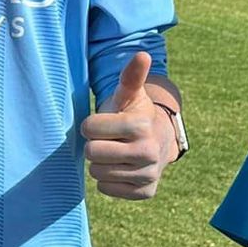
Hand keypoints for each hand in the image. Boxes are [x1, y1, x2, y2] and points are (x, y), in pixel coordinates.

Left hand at [81, 53, 173, 199]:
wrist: (158, 141)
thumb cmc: (134, 115)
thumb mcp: (130, 95)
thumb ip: (131, 76)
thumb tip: (142, 54)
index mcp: (141, 125)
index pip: (89, 129)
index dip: (90, 125)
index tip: (103, 123)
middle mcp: (148, 151)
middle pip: (92, 153)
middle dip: (95, 145)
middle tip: (109, 140)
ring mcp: (148, 174)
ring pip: (97, 173)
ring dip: (101, 163)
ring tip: (116, 153)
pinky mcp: (145, 192)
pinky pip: (106, 189)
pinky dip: (109, 180)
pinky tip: (121, 169)